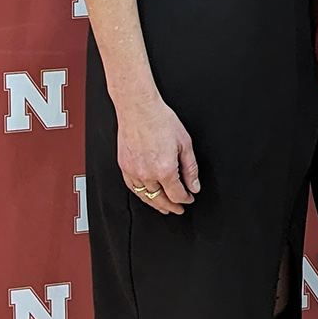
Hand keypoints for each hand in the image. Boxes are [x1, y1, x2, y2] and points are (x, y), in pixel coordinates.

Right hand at [117, 97, 199, 214]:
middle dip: (171, 206)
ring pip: (145, 196)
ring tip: (163, 207)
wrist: (138, 108)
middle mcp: (147, 174)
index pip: (177, 194)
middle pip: (160, 200)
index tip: (189, 199)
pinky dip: (141, 194)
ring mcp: (133, 171)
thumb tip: (194, 185)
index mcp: (164, 169)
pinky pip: (132, 187)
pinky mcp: (123, 166)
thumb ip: (190, 168)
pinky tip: (146, 195)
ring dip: (155, 203)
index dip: (185, 199)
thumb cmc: (160, 120)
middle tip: (178, 209)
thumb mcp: (184, 144)